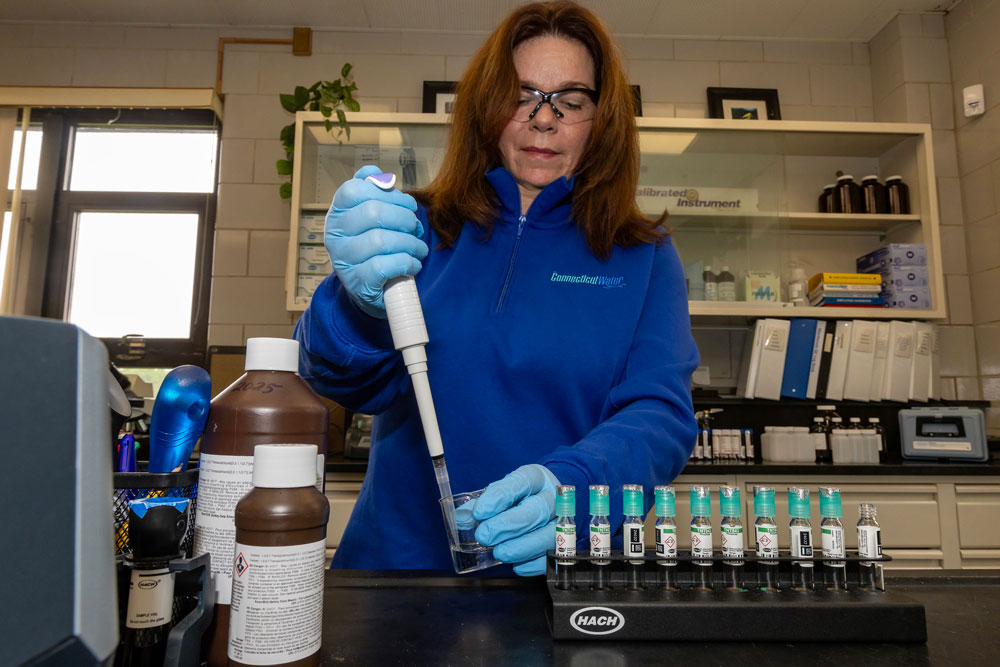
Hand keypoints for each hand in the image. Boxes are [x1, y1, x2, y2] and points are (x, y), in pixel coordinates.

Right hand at [325, 165, 428, 317]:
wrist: (367, 288)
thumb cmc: (371, 247)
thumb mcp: (367, 216)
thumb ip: (371, 191)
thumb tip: (375, 173)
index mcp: (337, 212)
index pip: (354, 189)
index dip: (388, 193)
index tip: (407, 204)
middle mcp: (334, 234)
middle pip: (373, 212)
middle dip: (404, 218)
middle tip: (415, 227)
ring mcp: (343, 259)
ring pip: (381, 240)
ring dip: (410, 243)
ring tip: (419, 248)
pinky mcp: (357, 282)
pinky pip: (385, 266)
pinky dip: (407, 263)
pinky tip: (413, 264)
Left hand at [473, 464, 559, 575]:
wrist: (550, 503)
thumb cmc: (523, 497)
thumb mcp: (504, 491)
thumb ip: (484, 503)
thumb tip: (462, 518)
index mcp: (537, 478)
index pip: (521, 482)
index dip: (499, 497)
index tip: (479, 512)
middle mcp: (554, 498)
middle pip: (536, 511)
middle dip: (507, 526)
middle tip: (484, 536)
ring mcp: (563, 522)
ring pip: (548, 535)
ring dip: (521, 547)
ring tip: (500, 553)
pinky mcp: (564, 545)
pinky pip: (553, 556)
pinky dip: (534, 563)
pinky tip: (517, 565)